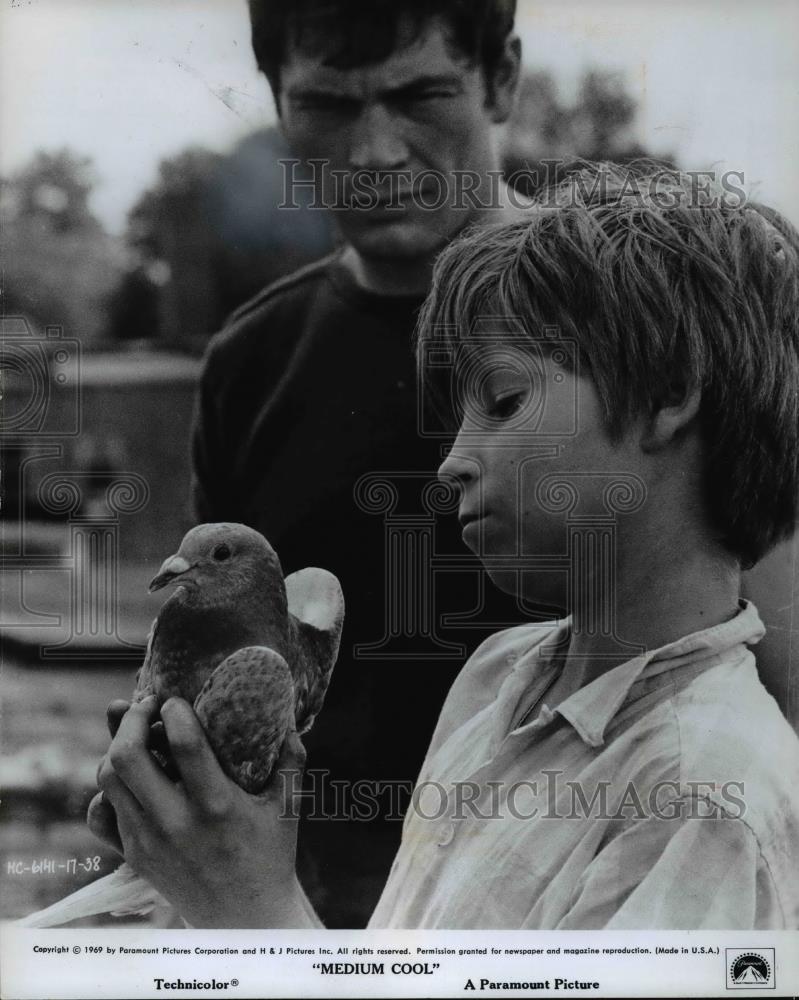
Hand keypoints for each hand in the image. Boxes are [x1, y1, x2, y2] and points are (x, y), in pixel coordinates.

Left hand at [90, 696, 311, 926]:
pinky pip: (100, 814)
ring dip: (117, 747)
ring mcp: (148, 841)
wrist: (244, 919)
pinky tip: (129, 779)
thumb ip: (290, 758)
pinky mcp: (133, 855)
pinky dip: (107, 790)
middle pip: (127, 757)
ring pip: (108, 780)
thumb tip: (285, 716)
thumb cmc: (270, 855)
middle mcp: (176, 823)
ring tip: (137, 735)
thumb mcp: (287, 806)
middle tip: (146, 705)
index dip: (173, 710)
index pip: (184, 743)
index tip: (176, 699)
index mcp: (217, 806)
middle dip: (130, 718)